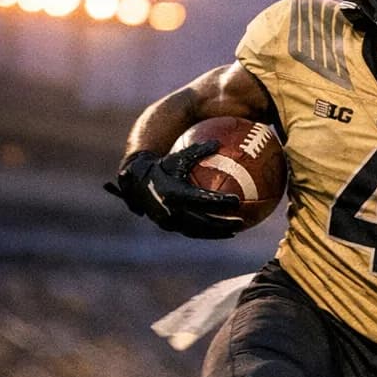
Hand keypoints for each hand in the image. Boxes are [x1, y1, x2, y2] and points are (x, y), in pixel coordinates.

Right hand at [104, 141, 241, 239]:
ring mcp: (168, 221)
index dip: (219, 202)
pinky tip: (225, 232)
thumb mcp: (178, 157)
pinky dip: (208, 233)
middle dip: (222, 223)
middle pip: (201, 221)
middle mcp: (170, 210)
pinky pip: (192, 232)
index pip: (201, 199)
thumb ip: (198, 151)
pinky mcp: (168, 227)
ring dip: (217, 232)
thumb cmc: (162, 166)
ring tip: (236, 230)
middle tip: (241, 221)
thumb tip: (219, 142)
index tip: (237, 201)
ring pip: (197, 231)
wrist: (135, 181)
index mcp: (173, 192)